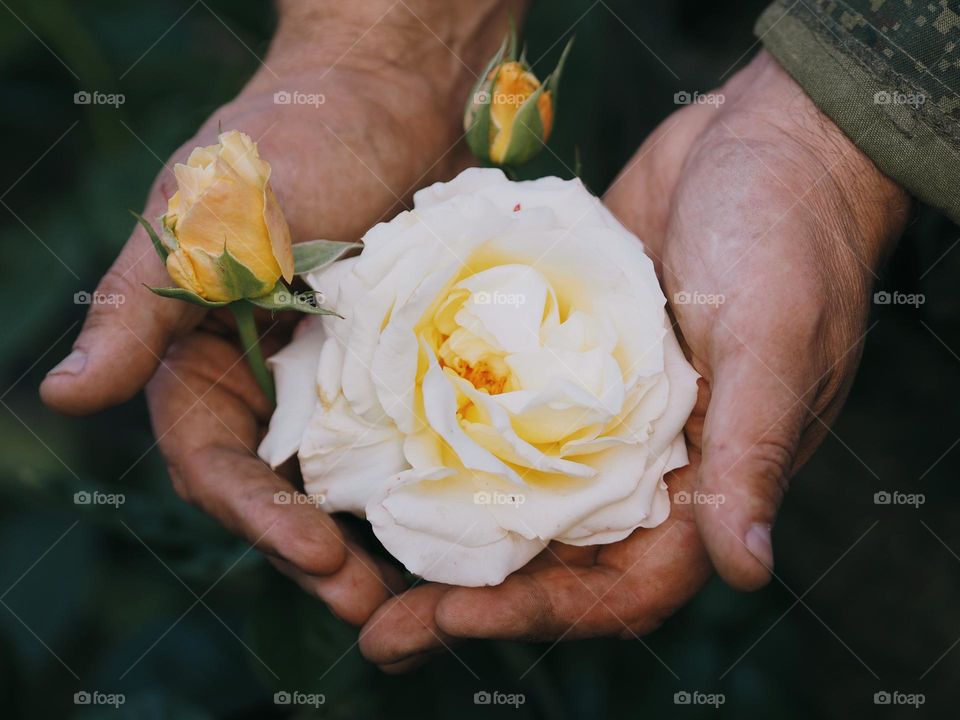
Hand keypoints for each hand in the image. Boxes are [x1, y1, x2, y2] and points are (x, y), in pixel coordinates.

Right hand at [41, 0, 520, 624]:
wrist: (390, 96)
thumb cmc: (292, 141)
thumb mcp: (209, 219)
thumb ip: (141, 308)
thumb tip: (65, 395)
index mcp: (196, 358)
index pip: (212, 463)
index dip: (255, 515)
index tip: (314, 553)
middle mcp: (262, 379)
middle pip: (279, 490)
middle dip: (316, 553)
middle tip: (377, 608)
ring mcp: (332, 376)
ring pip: (340, 478)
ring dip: (371, 538)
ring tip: (421, 593)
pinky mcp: (393, 365)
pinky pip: (399, 437)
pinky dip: (416, 482)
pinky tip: (457, 520)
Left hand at [358, 50, 909, 666]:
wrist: (768, 137)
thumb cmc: (790, 234)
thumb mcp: (773, 340)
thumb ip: (751, 452)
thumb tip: (745, 572)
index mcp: (705, 479)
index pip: (622, 584)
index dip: (541, 613)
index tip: (448, 619)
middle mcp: (644, 459)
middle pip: (552, 554)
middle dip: (470, 591)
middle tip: (377, 624)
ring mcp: (594, 408)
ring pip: (515, 489)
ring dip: (446, 524)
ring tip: (360, 551)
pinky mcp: (561, 352)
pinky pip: (499, 409)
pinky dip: (449, 433)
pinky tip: (383, 441)